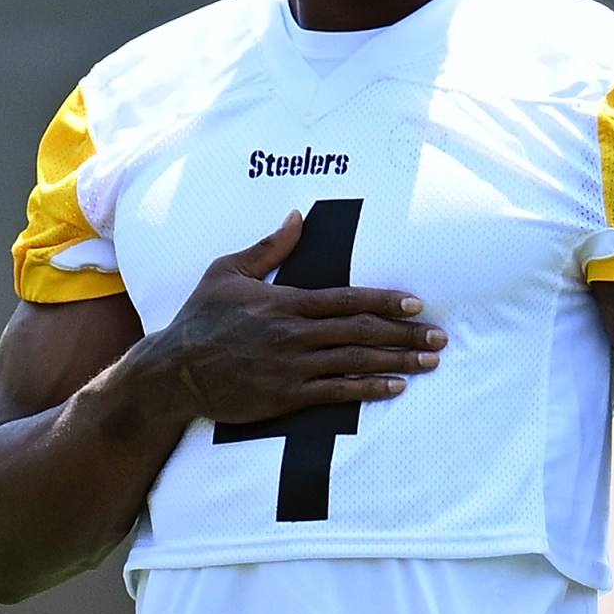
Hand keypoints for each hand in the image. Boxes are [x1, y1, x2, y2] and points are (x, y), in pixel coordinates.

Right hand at [148, 212, 442, 424]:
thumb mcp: (226, 272)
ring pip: (356, 361)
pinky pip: (337, 392)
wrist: (173, 371)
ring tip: (429, 362)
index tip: (416, 304)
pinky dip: (369, 388)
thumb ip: (268, 248)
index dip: (385, 301)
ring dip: (397, 362)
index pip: (346, 298)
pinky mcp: (285, 396)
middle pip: (361, 331)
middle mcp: (294, 334)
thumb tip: (298, 218)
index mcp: (284, 302)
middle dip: (405, 334)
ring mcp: (292, 367)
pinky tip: (395, 386)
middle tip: (440, 337)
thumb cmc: (200, 318)